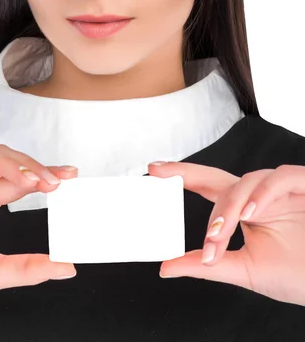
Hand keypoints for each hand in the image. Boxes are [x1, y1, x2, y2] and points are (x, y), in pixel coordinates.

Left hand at [148, 161, 304, 306]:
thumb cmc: (297, 273)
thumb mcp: (245, 270)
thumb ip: (208, 265)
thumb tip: (167, 267)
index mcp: (245, 209)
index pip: (208, 188)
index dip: (182, 176)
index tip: (153, 171)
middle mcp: (259, 195)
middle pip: (218, 176)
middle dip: (188, 172)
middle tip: (162, 174)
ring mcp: (280, 189)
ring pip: (245, 182)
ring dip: (228, 207)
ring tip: (220, 233)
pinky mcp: (303, 185)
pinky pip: (280, 178)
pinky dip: (263, 194)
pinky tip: (250, 213)